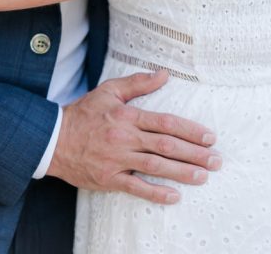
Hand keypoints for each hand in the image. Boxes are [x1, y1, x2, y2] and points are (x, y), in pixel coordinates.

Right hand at [48, 70, 220, 203]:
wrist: (54, 138)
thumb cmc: (84, 113)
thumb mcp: (109, 90)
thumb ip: (138, 83)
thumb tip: (164, 74)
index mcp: (128, 115)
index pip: (166, 122)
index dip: (190, 130)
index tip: (209, 137)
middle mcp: (125, 137)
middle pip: (166, 145)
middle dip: (195, 153)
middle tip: (216, 159)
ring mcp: (118, 159)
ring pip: (156, 166)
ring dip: (182, 172)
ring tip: (203, 176)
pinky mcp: (109, 178)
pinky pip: (136, 187)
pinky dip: (156, 192)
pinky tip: (174, 196)